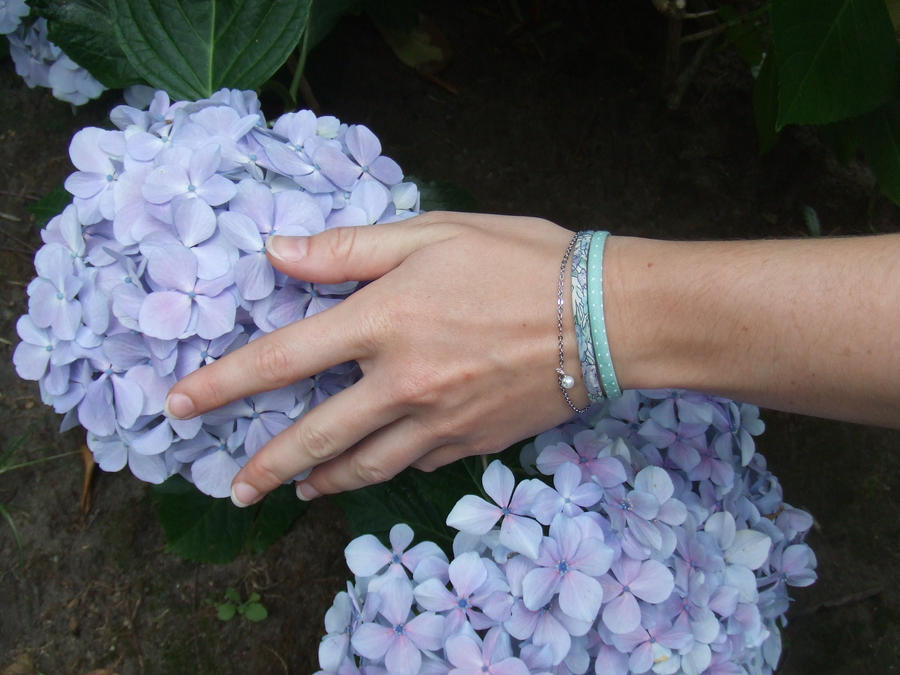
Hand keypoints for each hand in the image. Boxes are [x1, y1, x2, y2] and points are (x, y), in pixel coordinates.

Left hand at [164, 211, 585, 505]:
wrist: (604, 316)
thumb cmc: (520, 260)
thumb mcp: (432, 233)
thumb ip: (349, 249)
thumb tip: (278, 253)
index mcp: (385, 321)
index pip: (284, 359)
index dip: (225, 384)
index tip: (181, 406)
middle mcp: (402, 382)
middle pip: (316, 436)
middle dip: (268, 466)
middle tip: (236, 489)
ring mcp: (438, 421)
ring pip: (364, 466)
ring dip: (322, 482)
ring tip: (297, 492)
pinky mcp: (472, 442)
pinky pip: (416, 463)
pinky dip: (388, 467)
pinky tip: (378, 466)